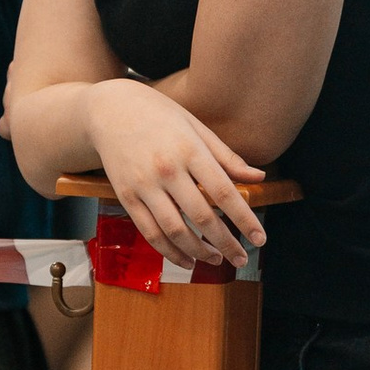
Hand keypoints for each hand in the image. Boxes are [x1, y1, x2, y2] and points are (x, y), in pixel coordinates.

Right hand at [86, 79, 265, 263]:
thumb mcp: (196, 126)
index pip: (223, 192)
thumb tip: (259, 177)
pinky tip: (187, 260)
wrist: (109, 109)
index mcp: (189, 149)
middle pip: (202, 217)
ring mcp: (143, 185)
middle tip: (241, 259)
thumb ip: (226, 156)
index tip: (260, 238)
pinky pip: (150, 232)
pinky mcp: (125, 197)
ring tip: (216, 259)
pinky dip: (170, 252)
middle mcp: (166, 169)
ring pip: (175, 231)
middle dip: (226, 243)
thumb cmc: (158, 115)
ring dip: (199, 252)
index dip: (244, 219)